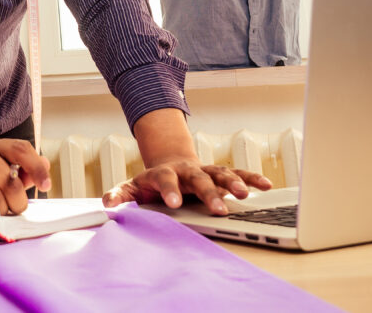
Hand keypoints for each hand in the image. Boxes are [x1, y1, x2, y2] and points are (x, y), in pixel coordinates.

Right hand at [0, 139, 51, 215]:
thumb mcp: (5, 168)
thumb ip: (26, 169)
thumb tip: (45, 163)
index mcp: (0, 146)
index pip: (22, 150)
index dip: (37, 168)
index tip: (45, 186)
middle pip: (12, 183)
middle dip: (17, 202)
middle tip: (13, 207)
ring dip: (1, 210)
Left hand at [102, 158, 272, 214]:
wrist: (169, 163)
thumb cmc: (152, 182)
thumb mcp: (134, 187)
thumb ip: (120, 195)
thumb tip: (106, 204)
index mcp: (164, 174)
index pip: (165, 180)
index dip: (169, 191)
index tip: (174, 204)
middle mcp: (186, 170)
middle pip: (198, 178)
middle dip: (208, 192)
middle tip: (218, 208)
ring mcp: (204, 170)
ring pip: (220, 173)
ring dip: (233, 183)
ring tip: (244, 195)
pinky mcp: (218, 173)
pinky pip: (237, 173)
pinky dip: (251, 177)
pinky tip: (264, 185)